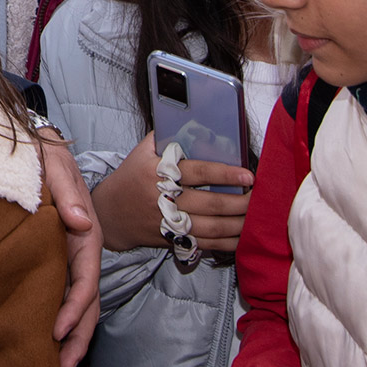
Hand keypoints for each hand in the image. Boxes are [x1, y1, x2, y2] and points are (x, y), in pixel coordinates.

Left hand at [39, 129, 102, 366]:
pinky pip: (59, 291)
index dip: (75, 306)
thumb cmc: (40, 150)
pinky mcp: (52, 256)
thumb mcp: (53, 161)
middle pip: (87, 300)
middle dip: (79, 336)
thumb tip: (78, 222)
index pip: (85, 277)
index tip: (56, 329)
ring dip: (72, 335)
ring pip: (77, 302)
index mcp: (83, 230)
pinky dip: (57, 317)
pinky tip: (45, 340)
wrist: (29, 140)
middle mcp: (78, 248)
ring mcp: (66, 254)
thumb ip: (66, 189)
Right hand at [95, 134, 257, 251]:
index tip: (248, 175)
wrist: (109, 213)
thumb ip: (166, 136)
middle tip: (257, 197)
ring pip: (211, 228)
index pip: (197, 172)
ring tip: (255, 216)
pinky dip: (226, 243)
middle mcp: (162, 198)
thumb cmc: (130, 176)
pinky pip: (204, 244)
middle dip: (239, 202)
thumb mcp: (142, 151)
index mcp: (156, 172)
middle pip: (209, 203)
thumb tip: (197, 121)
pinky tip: (241, 236)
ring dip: (237, 224)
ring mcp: (167, 222)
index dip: (225, 174)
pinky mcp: (171, 240)